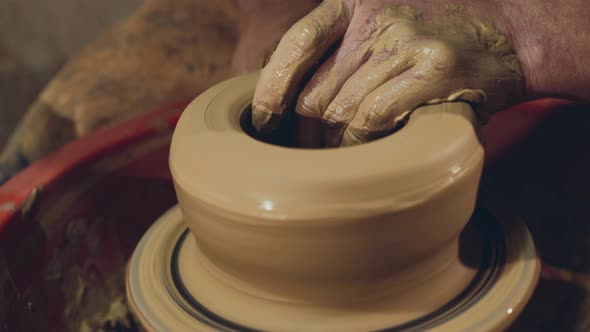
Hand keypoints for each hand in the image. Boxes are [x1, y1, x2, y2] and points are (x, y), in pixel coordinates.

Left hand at [251, 0, 523, 146]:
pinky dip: (362, 142)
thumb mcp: (380, 29)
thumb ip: (339, 54)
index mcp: (354, 2)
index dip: (272, 87)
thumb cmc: (431, 43)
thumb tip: (290, 100)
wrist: (508, 36)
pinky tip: (368, 150)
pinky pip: (371, 118)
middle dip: (306, 132)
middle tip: (309, 154)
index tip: (263, 121)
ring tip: (342, 156)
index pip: (297, 44)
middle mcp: (375, 17)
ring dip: (335, 144)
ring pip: (340, 110)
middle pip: (315, 90)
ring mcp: (404, 41)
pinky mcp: (431, 69)